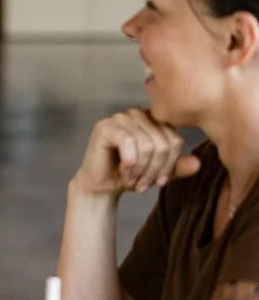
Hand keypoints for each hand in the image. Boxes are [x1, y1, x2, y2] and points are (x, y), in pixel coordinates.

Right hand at [74, 109, 200, 198]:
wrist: (101, 186)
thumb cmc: (129, 175)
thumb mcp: (159, 172)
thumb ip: (177, 166)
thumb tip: (197, 164)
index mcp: (154, 120)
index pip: (175, 140)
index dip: (170, 165)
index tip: (159, 182)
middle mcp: (139, 114)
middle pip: (162, 143)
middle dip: (154, 170)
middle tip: (143, 185)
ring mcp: (121, 117)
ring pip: (147, 145)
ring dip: (140, 170)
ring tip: (132, 180)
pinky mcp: (105, 126)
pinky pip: (128, 142)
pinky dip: (129, 162)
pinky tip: (123, 170)